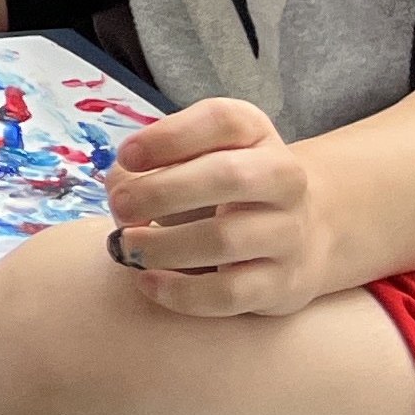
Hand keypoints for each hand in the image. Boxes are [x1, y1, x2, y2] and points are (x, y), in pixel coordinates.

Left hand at [101, 98, 338, 316]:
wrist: (296, 236)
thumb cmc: (218, 190)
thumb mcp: (189, 160)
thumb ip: (146, 166)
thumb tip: (118, 186)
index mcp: (255, 134)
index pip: (222, 121)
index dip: (169, 136)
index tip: (127, 157)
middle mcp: (283, 178)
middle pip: (230, 176)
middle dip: (162, 192)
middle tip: (120, 206)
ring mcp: (289, 233)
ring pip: (226, 239)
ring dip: (163, 245)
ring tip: (128, 246)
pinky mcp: (283, 284)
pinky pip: (229, 292)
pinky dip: (180, 291)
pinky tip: (147, 281)